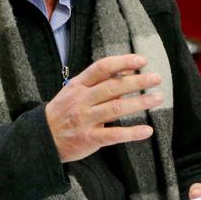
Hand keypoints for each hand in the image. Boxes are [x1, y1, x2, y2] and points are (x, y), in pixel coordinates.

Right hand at [45, 54, 163, 162]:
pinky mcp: (89, 138)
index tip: (141, 61)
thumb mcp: (74, 90)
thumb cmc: (63, 111)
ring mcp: (85, 119)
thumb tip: (124, 72)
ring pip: (115, 108)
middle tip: (156, 78)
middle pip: (112, 87)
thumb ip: (97, 82)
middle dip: (137, 81)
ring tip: (157, 98)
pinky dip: (131, 133)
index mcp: (78, 85)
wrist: (42, 136)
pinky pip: (113, 135)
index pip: (102, 68)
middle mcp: (82, 100)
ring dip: (139, 103)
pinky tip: (147, 130)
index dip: (122, 62)